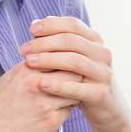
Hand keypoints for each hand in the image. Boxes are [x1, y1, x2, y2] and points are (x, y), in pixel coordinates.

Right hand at [0, 59, 79, 131]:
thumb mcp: (11, 78)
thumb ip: (31, 66)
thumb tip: (47, 55)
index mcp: (27, 69)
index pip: (60, 55)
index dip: (68, 61)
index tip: (69, 66)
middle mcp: (36, 83)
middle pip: (74, 72)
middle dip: (77, 76)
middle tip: (75, 82)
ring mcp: (45, 103)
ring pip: (75, 92)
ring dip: (75, 94)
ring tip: (67, 97)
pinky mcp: (51, 120)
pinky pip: (70, 110)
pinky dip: (67, 110)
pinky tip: (58, 111)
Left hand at [19, 17, 129, 131]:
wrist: (106, 108)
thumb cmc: (82, 79)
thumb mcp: (73, 57)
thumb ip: (56, 42)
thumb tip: (34, 24)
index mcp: (95, 41)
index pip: (73, 24)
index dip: (51, 24)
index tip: (31, 30)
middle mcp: (102, 54)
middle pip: (71, 41)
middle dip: (44, 43)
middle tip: (24, 50)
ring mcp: (103, 73)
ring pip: (74, 61)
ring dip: (49, 60)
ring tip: (28, 63)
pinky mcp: (100, 93)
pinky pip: (77, 88)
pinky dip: (58, 85)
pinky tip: (40, 84)